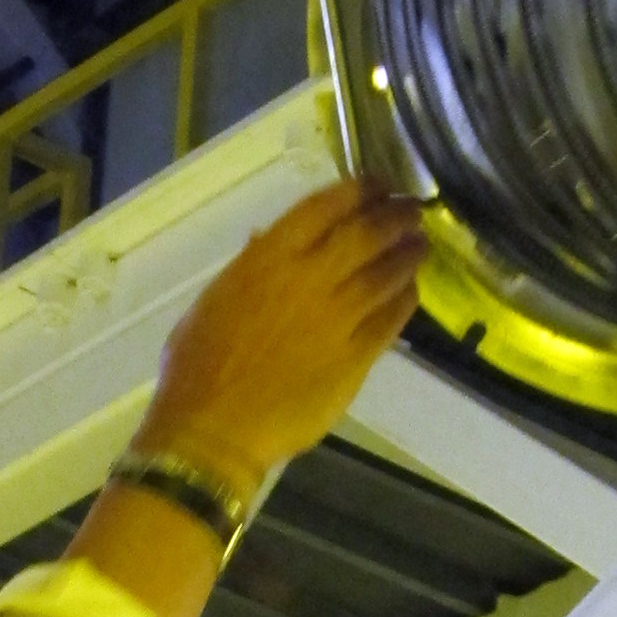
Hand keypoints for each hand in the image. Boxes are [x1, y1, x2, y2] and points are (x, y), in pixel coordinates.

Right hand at [131, 183, 428, 500]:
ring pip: (388, 273)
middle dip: (396, 216)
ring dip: (409, 254)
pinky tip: (410, 291)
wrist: (211, 430)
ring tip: (420, 245)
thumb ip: (250, 267)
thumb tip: (267, 241)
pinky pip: (391, 319)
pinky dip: (405, 300)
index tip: (376, 186)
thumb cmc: (196, 367)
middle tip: (412, 210)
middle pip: (368, 232)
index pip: (327, 206)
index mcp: (270, 257)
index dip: (359, 190)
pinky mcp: (356, 359)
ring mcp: (338, 318)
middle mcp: (311, 277)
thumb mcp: (214, 299)